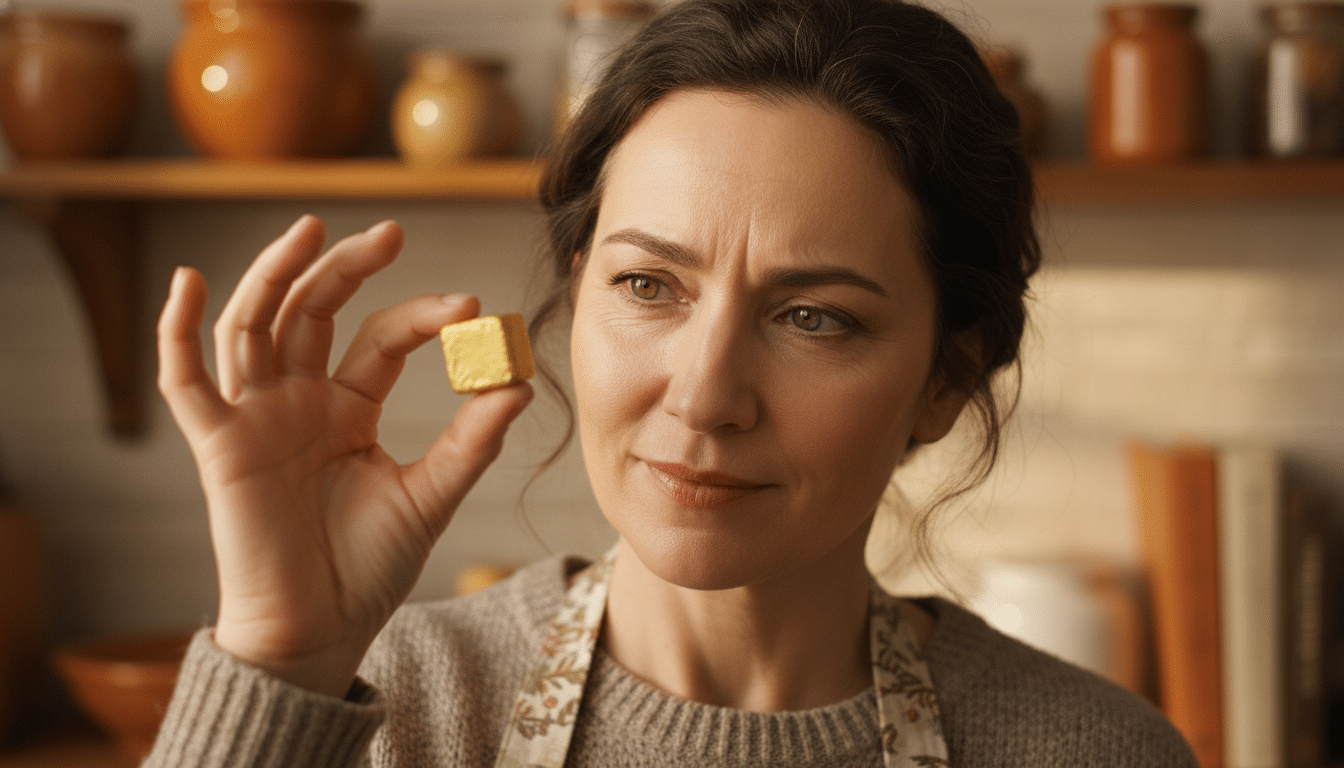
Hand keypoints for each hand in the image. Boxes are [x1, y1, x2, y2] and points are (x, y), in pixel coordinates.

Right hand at [157, 215, 532, 696]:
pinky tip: (190, 280)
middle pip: (312, 311)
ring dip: (273, 274)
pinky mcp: (221, 447)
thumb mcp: (430, 495)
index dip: (420, 317)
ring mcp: (256, 419)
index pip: (378, 338)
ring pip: (253, 326)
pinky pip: (188, 382)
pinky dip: (179, 331)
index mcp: (346, 408)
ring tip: (309, 229)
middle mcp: (297, 402)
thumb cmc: (368, 568)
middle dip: (345, 267)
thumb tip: (518, 382)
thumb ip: (470, 441)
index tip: (472, 308)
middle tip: (390, 233)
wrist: (320, 631)